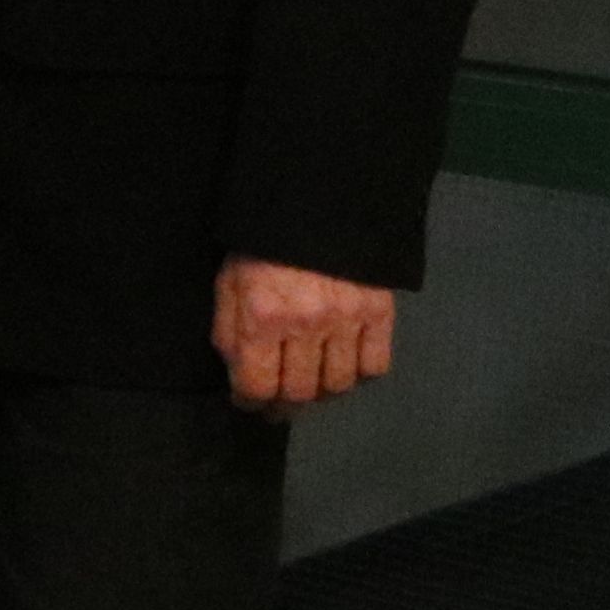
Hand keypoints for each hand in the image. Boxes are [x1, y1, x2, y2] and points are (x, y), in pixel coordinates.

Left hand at [216, 255, 397, 413]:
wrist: (317, 203)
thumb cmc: (262, 245)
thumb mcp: (229, 283)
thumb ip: (230, 332)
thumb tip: (241, 377)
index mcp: (262, 316)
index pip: (257, 385)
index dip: (251, 402)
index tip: (250, 403)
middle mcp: (306, 324)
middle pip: (299, 392)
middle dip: (284, 406)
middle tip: (279, 406)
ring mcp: (347, 320)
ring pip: (337, 385)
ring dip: (321, 395)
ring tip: (310, 388)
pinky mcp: (380, 312)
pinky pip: (375, 366)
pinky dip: (358, 376)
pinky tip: (343, 369)